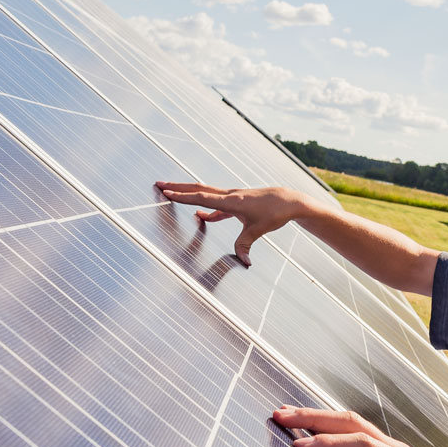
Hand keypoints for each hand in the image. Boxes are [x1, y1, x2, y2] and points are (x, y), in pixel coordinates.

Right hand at [154, 182, 313, 264]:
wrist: (289, 200)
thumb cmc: (274, 213)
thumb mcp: (258, 230)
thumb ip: (245, 245)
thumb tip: (244, 262)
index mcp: (231, 201)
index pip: (202, 198)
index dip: (183, 197)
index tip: (166, 193)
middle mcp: (229, 195)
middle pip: (198, 189)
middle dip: (177, 187)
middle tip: (158, 184)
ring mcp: (232, 197)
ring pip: (205, 193)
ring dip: (187, 192)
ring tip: (170, 192)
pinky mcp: (236, 202)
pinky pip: (216, 204)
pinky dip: (206, 208)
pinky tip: (200, 216)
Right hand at [274, 406, 447, 446]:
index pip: (358, 442)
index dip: (328, 442)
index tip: (299, 446)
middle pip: (350, 421)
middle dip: (314, 416)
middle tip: (280, 413)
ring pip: (351, 422)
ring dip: (320, 415)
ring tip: (290, 413)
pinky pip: (355, 432)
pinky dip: (332, 425)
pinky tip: (319, 428)